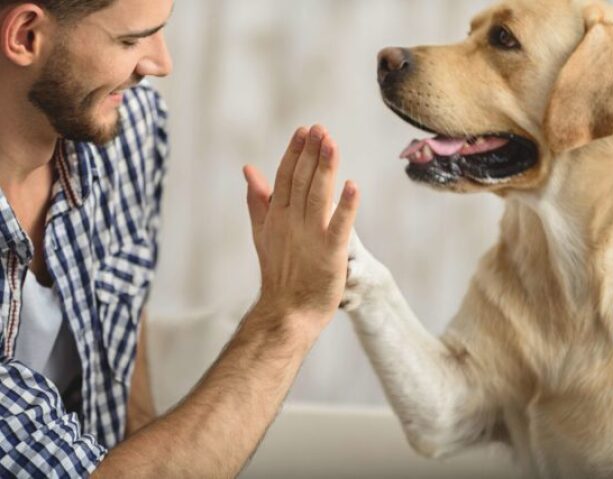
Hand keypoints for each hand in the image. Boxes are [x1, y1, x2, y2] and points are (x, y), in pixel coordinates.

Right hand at [243, 125, 358, 332]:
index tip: (305, 130)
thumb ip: (258, 200)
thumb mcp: (263, 232)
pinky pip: (339, 226)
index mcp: (278, 216)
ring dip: (325, 169)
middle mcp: (292, 222)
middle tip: (320, 129)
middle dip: (311, 153)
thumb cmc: (279, 272)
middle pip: (302, 181)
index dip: (296, 153)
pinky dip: (345, 206)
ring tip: (331, 144)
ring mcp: (310, 237)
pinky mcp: (330, 253)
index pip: (285, 177)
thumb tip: (248, 169)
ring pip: (317, 196)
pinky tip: (352, 186)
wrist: (286, 311)